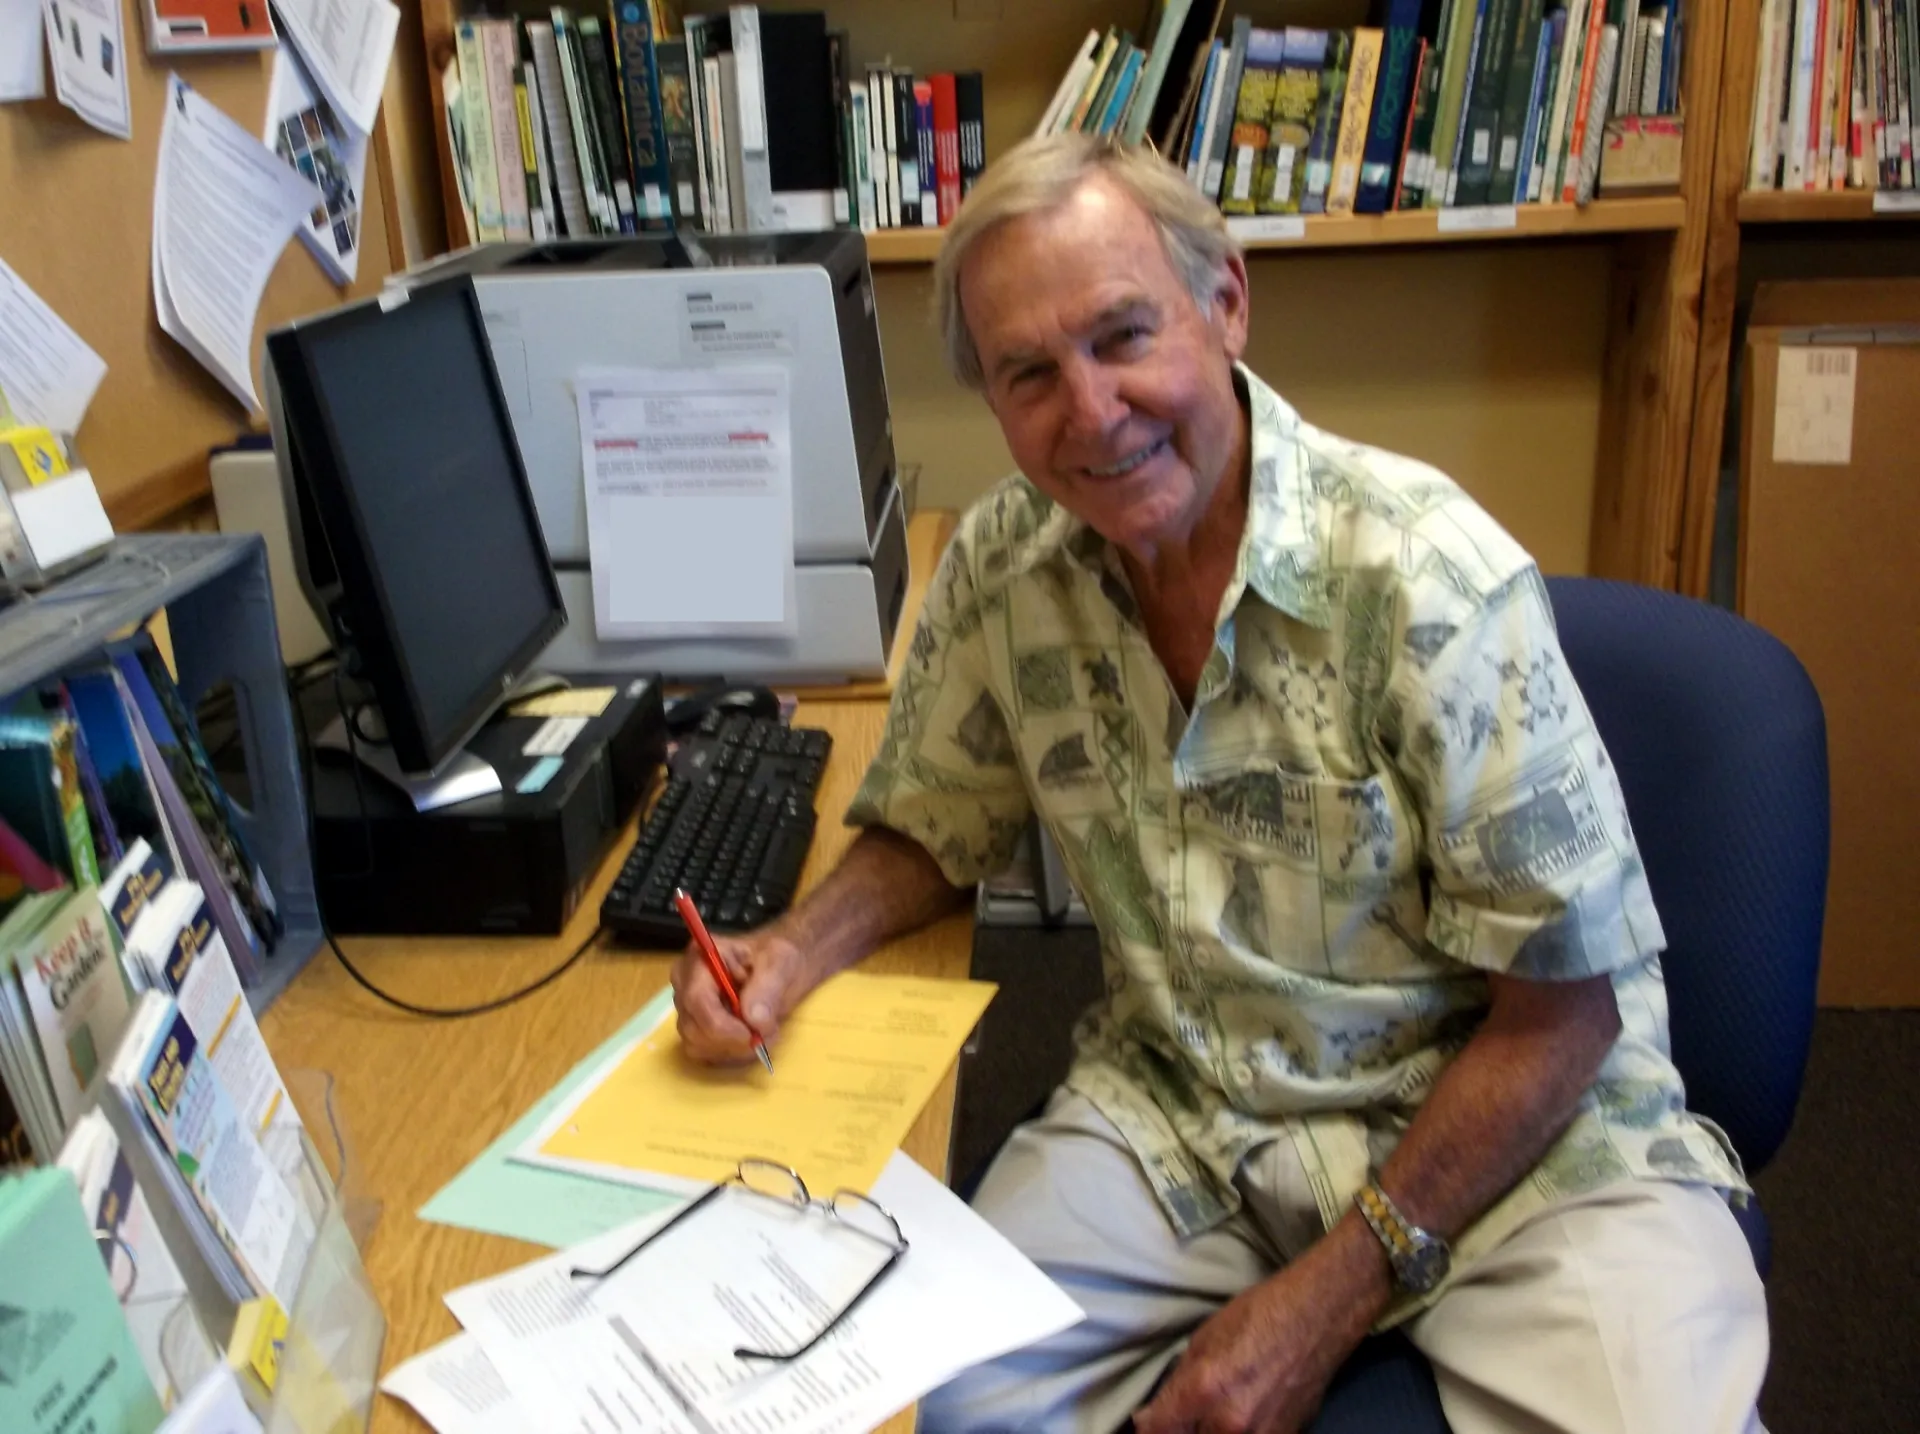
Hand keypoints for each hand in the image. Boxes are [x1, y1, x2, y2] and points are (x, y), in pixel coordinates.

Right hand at [670, 925, 816, 1064]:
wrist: (780, 969)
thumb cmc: (777, 959)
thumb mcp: (782, 962)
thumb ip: (768, 987)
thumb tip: (754, 1021)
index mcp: (700, 958)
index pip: (697, 1000)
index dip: (722, 1025)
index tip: (755, 1035)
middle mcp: (685, 983)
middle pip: (692, 1027)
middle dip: (732, 1040)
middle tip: (768, 1032)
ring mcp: (687, 1008)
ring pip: (696, 1045)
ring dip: (734, 1049)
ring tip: (763, 1032)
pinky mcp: (695, 1028)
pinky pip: (704, 1054)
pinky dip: (731, 1054)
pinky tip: (750, 1039)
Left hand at [1134, 1217, 1390, 1433]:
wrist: (1318, 1316)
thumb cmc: (1261, 1315)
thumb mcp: (1204, 1340)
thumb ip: (1176, 1385)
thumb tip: (1150, 1416)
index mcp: (1206, 1390)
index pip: (1159, 1430)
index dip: (1147, 1427)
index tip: (1147, 1421)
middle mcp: (1232, 1423)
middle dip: (1178, 1431)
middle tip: (1178, 1416)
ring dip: (1206, 1432)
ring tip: (1207, 1414)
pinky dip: (1234, 1433)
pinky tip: (1234, 1416)